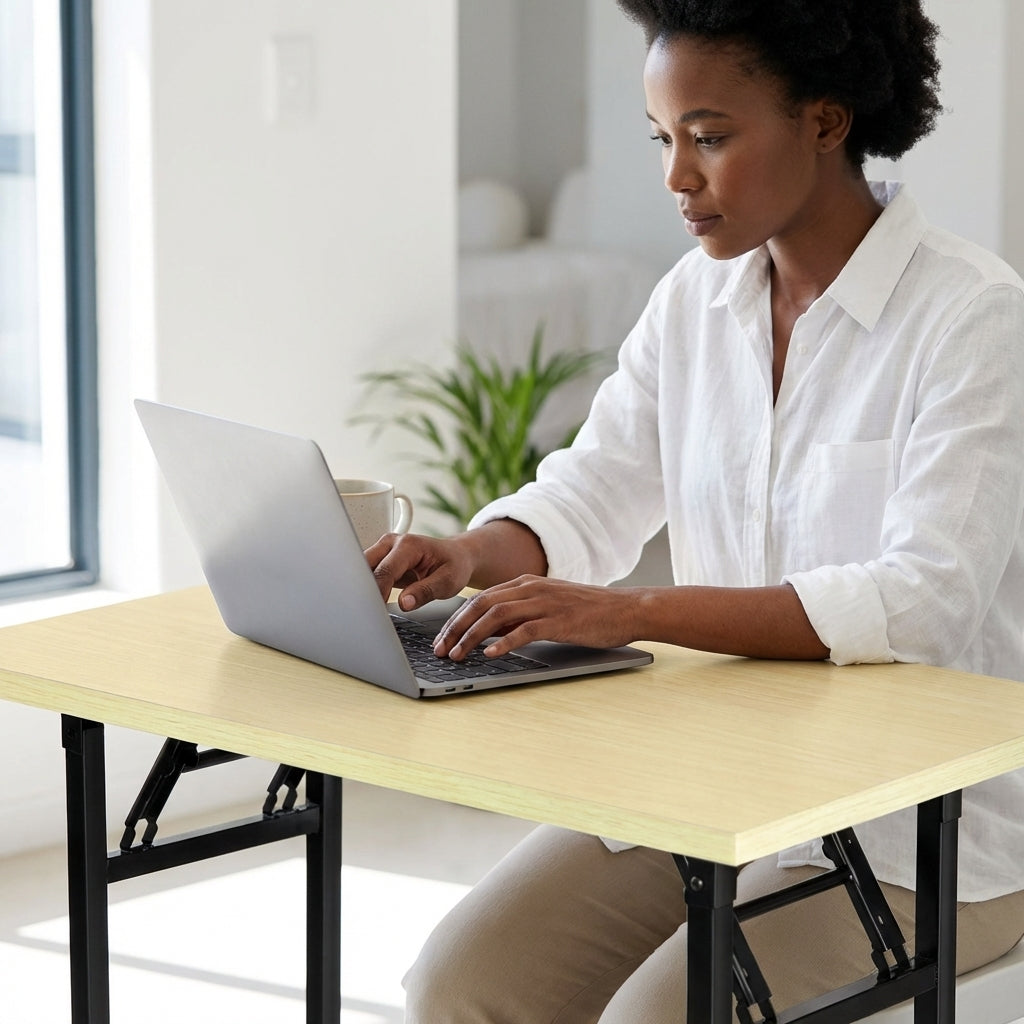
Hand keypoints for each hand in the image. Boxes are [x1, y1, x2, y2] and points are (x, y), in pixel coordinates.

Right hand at [365, 532, 476, 609]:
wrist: (457, 556)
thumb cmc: (454, 565)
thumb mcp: (448, 581)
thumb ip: (426, 592)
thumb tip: (404, 603)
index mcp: (409, 545)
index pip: (385, 570)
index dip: (378, 592)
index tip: (376, 610)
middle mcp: (392, 543)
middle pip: (365, 566)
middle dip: (362, 589)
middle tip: (366, 612)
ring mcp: (384, 550)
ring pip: (361, 570)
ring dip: (362, 589)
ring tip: (367, 609)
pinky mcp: (381, 561)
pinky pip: (367, 575)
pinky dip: (367, 589)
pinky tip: (371, 603)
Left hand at [432, 575, 640, 659]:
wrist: (626, 608)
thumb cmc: (588, 612)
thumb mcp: (548, 606)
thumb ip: (519, 615)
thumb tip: (488, 633)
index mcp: (526, 583)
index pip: (480, 598)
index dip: (456, 619)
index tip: (441, 638)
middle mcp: (531, 588)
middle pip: (481, 604)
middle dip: (455, 628)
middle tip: (439, 649)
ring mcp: (545, 603)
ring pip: (496, 615)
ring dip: (471, 636)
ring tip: (457, 655)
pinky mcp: (559, 620)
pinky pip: (524, 629)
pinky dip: (504, 642)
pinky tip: (490, 654)